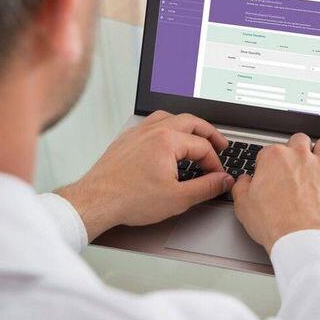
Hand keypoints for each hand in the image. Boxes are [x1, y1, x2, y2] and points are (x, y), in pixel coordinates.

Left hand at [56, 111, 232, 240]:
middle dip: (209, 134)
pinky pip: (152, 122)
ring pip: (171, 117)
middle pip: (191, 122)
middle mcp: (153, 130)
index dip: (215, 162)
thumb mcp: (178, 198)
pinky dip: (168, 126)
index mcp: (168, 140)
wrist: (96, 201)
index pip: (203, 146)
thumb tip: (223, 180)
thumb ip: (207, 187)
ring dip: (188, 125)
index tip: (218, 176)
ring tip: (197, 136)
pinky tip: (168, 138)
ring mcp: (138, 132)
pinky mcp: (127, 138)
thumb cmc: (129, 199)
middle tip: (221, 145)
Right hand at [232, 133, 319, 252]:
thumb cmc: (273, 223)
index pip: (269, 151)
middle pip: (299, 140)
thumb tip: (244, 181)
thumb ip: (242, 187)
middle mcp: (299, 156)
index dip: (268, 164)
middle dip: (297, 149)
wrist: (299, 238)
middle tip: (294, 164)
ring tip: (319, 162)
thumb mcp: (243, 205)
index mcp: (274, 158)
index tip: (268, 175)